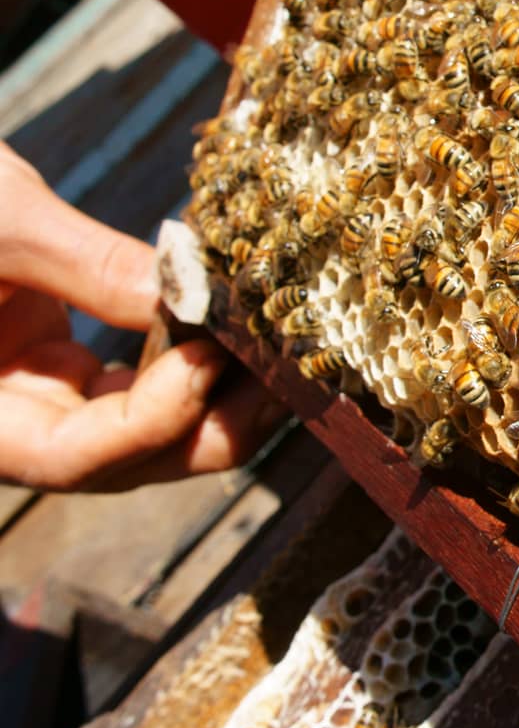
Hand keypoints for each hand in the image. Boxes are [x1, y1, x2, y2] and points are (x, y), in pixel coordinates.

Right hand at [0, 143, 286, 491]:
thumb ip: (89, 264)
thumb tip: (192, 296)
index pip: (74, 458)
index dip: (155, 418)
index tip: (209, 353)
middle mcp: (2, 426)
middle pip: (122, 463)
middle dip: (211, 423)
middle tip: (282, 369)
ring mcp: (32, 401)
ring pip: (140, 435)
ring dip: (216, 397)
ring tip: (276, 345)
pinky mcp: (55, 369)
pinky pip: (135, 387)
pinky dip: (188, 360)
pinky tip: (236, 324)